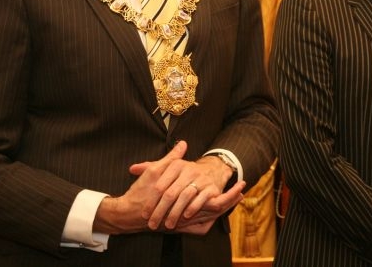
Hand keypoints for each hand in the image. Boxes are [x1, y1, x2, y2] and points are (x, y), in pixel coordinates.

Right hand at [93, 141, 244, 234]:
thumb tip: (183, 144)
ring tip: (235, 200)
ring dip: (222, 209)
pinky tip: (215, 216)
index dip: (228, 193)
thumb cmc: (141, 192)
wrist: (128, 214)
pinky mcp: (178, 226)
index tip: (241, 186)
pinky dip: (208, 221)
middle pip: (215, 211)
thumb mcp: (155, 171)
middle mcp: (186, 214)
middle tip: (243, 193)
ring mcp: (183, 222)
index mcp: (183, 200)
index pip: (213, 199)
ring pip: (209, 219)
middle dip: (230, 201)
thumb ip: (172, 159)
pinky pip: (199, 227)